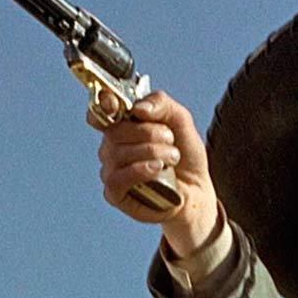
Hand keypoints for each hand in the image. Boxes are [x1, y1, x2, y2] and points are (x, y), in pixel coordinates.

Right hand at [96, 90, 218, 256]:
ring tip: (173, 157)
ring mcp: (111, 169)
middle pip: (115, 130)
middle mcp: (112, 146)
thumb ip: (161, 104)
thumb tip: (138, 109)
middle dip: (148, 132)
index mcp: (123, 124)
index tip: (117, 105)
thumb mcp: (180, 121)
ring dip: (153, 151)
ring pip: (119, 153)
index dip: (105, 104)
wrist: (196, 189)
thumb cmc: (185, 155)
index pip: (101, 109)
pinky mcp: (114, 193)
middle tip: (170, 139)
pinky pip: (118, 178)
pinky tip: (158, 168)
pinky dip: (140, 170)